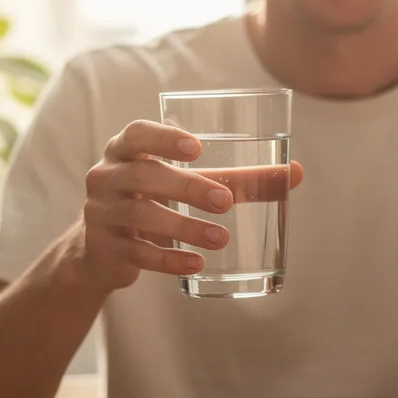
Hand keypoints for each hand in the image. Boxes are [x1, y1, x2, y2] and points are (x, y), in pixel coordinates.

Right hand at [80, 120, 303, 291]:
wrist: (104, 247)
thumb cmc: (155, 199)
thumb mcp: (188, 183)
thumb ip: (236, 177)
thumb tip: (295, 173)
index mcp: (125, 149)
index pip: (138, 133)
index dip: (164, 138)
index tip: (197, 148)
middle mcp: (107, 176)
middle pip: (145, 175)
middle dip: (187, 187)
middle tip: (226, 202)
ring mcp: (102, 212)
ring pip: (142, 215)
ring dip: (184, 227)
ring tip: (220, 239)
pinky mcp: (105, 247)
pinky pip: (138, 253)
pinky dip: (168, 260)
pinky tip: (195, 264)